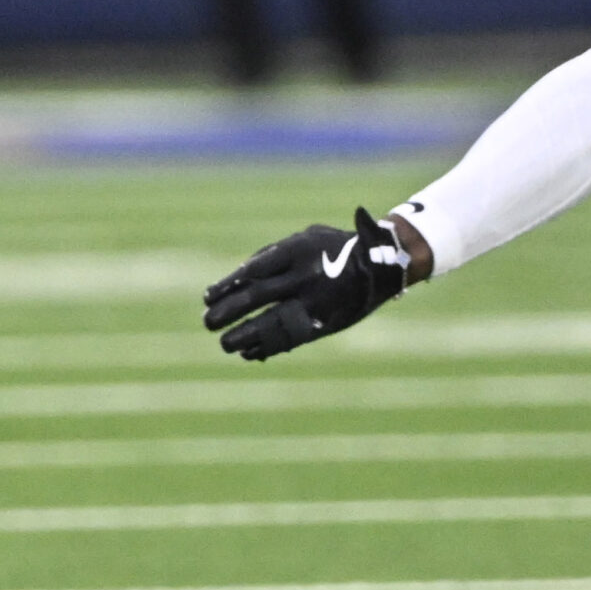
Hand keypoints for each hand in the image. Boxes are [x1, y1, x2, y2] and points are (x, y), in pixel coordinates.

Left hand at [203, 207, 407, 360]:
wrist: (383, 265)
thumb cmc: (336, 248)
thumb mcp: (308, 237)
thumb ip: (274, 254)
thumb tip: (241, 275)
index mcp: (298, 249)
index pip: (253, 270)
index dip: (228, 285)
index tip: (207, 297)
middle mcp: (304, 275)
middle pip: (257, 296)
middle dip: (228, 311)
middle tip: (208, 322)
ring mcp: (315, 301)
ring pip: (272, 321)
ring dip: (244, 335)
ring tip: (225, 344)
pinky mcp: (325, 322)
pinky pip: (291, 337)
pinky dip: (267, 346)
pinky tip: (249, 352)